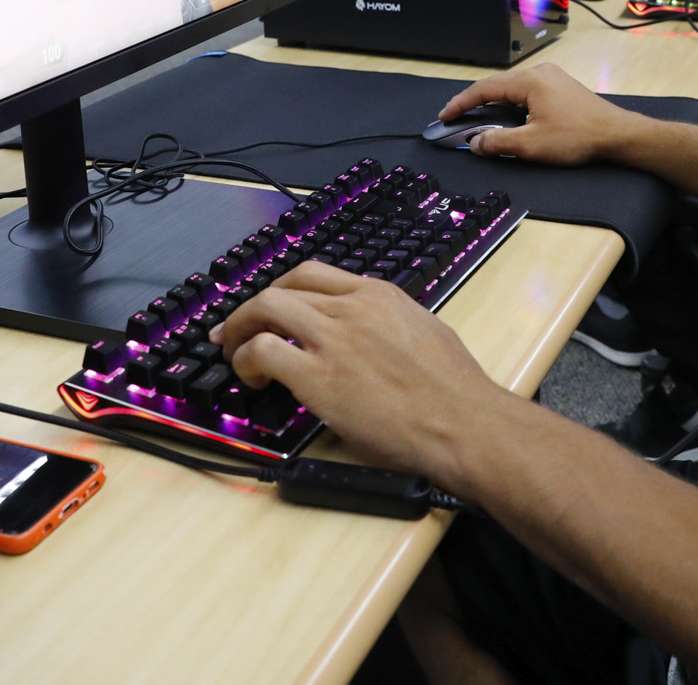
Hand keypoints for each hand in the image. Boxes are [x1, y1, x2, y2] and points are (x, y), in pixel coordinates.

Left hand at [209, 263, 510, 486]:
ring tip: (234, 351)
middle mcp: (353, 308)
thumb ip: (390, 324)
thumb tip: (372, 333)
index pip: (315, 274)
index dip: (283, 289)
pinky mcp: (318, 376)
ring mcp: (334, 339)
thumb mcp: (425, 333)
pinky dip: (247, 360)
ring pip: (266, 308)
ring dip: (241, 328)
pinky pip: (264, 352)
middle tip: (236, 327)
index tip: (271, 305)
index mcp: (380, 295)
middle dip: (252, 306)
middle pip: (283, 286)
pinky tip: (252, 379)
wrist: (463, 423)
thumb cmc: (455, 390)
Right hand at [438, 63, 642, 163]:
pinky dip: (511, 104)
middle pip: (497, 85)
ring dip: (493, 104)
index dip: (461, 104)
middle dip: (474, 103)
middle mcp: (539, 72)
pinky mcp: (561, 87)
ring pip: (512, 88)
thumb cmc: (577, 138)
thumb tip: (475, 143)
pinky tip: (507, 117)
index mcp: (529, 81)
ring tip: (477, 119)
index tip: (445, 116)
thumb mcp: (531, 145)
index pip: (484, 89)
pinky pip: (527, 92)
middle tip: (456, 118)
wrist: (617, 135)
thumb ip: (498, 142)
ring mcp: (552, 78)